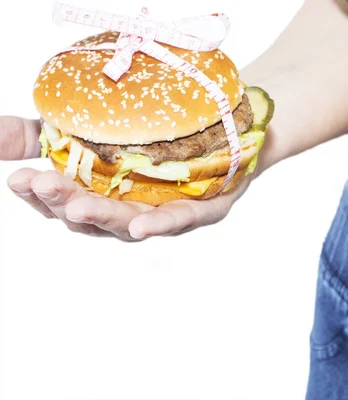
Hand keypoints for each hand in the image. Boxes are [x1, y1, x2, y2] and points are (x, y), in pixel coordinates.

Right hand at [3, 116, 253, 240]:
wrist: (216, 128)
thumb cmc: (148, 138)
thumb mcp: (87, 130)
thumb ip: (39, 134)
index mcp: (99, 195)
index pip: (61, 203)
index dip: (39, 197)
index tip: (19, 180)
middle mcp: (128, 211)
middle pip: (91, 216)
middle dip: (62, 201)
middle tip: (38, 183)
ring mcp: (162, 214)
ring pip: (128, 222)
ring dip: (101, 216)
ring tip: (76, 208)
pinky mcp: (199, 210)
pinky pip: (179, 219)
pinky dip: (160, 224)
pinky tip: (141, 227)